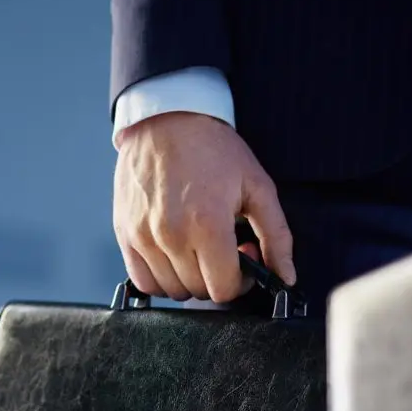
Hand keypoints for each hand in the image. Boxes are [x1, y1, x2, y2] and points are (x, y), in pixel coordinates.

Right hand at [113, 112, 295, 302]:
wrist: (167, 119)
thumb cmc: (213, 149)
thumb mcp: (257, 187)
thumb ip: (277, 237)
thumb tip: (286, 277)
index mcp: (208, 225)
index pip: (225, 289)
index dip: (241, 280)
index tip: (242, 257)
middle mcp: (171, 235)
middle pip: (200, 292)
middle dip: (218, 276)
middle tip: (222, 247)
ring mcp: (144, 236)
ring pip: (172, 290)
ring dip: (190, 279)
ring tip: (198, 248)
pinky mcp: (125, 233)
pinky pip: (143, 281)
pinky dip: (161, 278)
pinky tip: (175, 256)